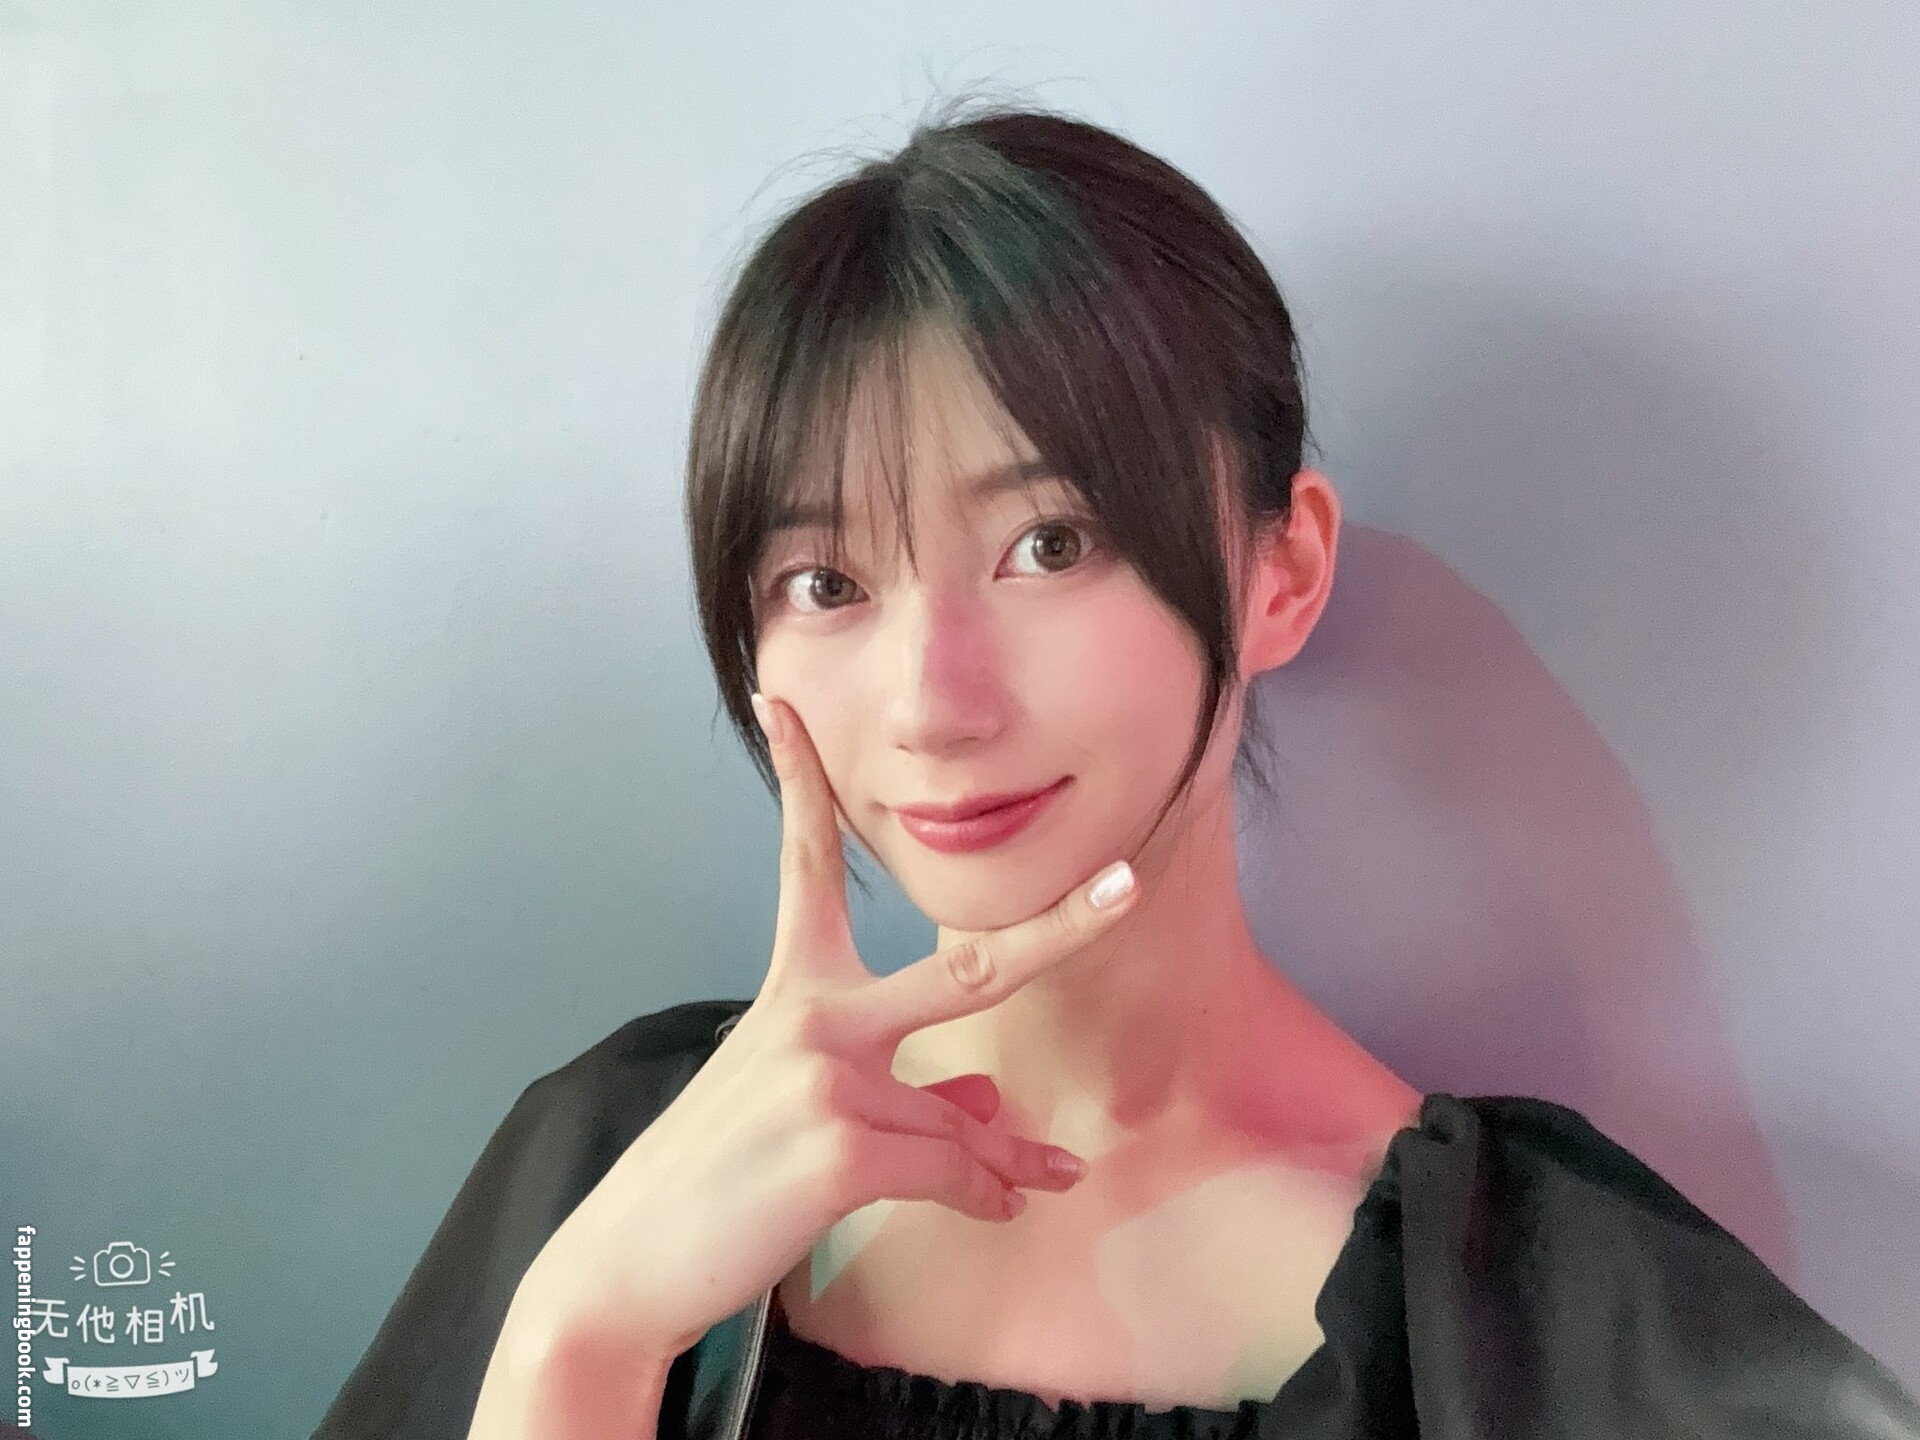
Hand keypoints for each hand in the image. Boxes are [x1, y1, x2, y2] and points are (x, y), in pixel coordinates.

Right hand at [511, 690, 1138, 1365]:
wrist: (628, 1263)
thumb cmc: (715, 1179)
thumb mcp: (803, 1109)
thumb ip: (905, 1093)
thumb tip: (994, 1109)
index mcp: (793, 987)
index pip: (805, 861)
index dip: (800, 779)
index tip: (785, 707)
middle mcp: (811, 1012)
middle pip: (966, 969)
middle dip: (1057, 929)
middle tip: (1128, 886)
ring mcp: (826, 1074)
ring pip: (962, 1118)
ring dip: (1004, 1161)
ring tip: (1041, 1178)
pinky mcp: (840, 1145)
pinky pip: (951, 1171)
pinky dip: (983, 1197)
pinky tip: (1001, 1209)